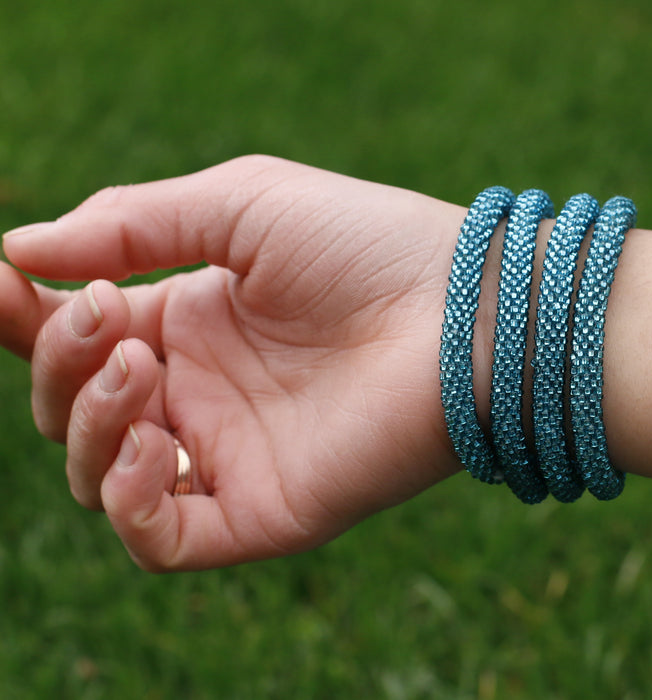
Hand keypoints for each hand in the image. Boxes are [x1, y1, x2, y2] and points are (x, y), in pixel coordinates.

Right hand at [0, 155, 467, 570]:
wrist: (464, 311)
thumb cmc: (367, 246)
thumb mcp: (239, 205)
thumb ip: (129, 224)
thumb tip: (18, 250)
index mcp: (193, 322)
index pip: (75, 336)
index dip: (22, 316)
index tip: (0, 282)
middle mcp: (203, 394)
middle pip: (71, 406)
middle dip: (60, 363)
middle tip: (112, 319)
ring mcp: (231, 456)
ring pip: (100, 475)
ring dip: (86, 421)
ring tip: (143, 368)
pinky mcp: (264, 511)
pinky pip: (160, 539)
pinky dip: (128, 500)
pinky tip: (153, 441)